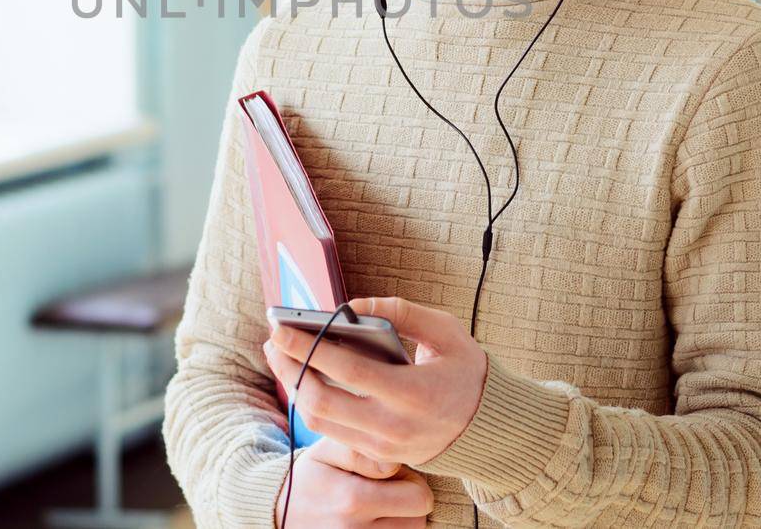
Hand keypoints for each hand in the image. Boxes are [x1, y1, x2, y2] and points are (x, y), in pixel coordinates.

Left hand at [263, 296, 487, 466]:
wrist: (487, 427)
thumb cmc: (466, 371)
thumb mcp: (445, 331)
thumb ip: (401, 312)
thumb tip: (352, 306)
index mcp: (414, 394)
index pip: (348, 371)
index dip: (309, 347)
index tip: (281, 326)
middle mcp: (394, 426)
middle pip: (322, 401)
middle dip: (289, 368)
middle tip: (273, 339)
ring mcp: (383, 447)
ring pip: (320, 421)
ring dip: (294, 386)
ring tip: (281, 355)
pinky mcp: (376, 455)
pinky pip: (332, 431)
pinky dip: (312, 403)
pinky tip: (304, 378)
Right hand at [273, 435, 432, 527]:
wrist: (279, 514)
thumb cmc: (311, 478)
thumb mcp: (327, 451)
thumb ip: (359, 450)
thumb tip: (393, 462)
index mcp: (352, 500)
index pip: (419, 497)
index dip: (409, 480)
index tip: (389, 474)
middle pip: (419, 521)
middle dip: (409, 502)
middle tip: (386, 490)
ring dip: (401, 519)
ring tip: (378, 506)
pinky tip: (374, 520)